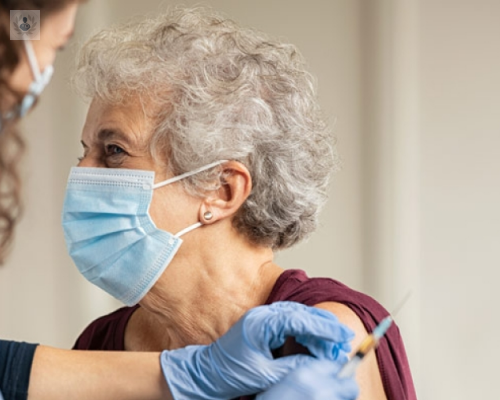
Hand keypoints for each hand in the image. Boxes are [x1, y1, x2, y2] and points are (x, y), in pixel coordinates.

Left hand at [161, 301, 353, 399]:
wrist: (207, 373)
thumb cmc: (230, 374)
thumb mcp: (266, 375)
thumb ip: (294, 367)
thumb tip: (321, 364)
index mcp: (261, 323)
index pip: (299, 319)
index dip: (324, 327)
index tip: (343, 335)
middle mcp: (262, 315)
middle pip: (301, 314)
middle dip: (324, 327)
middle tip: (344, 341)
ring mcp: (262, 318)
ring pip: (298, 316)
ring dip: (316, 329)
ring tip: (334, 344)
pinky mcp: (263, 325)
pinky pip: (290, 323)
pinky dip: (305, 332)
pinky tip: (315, 343)